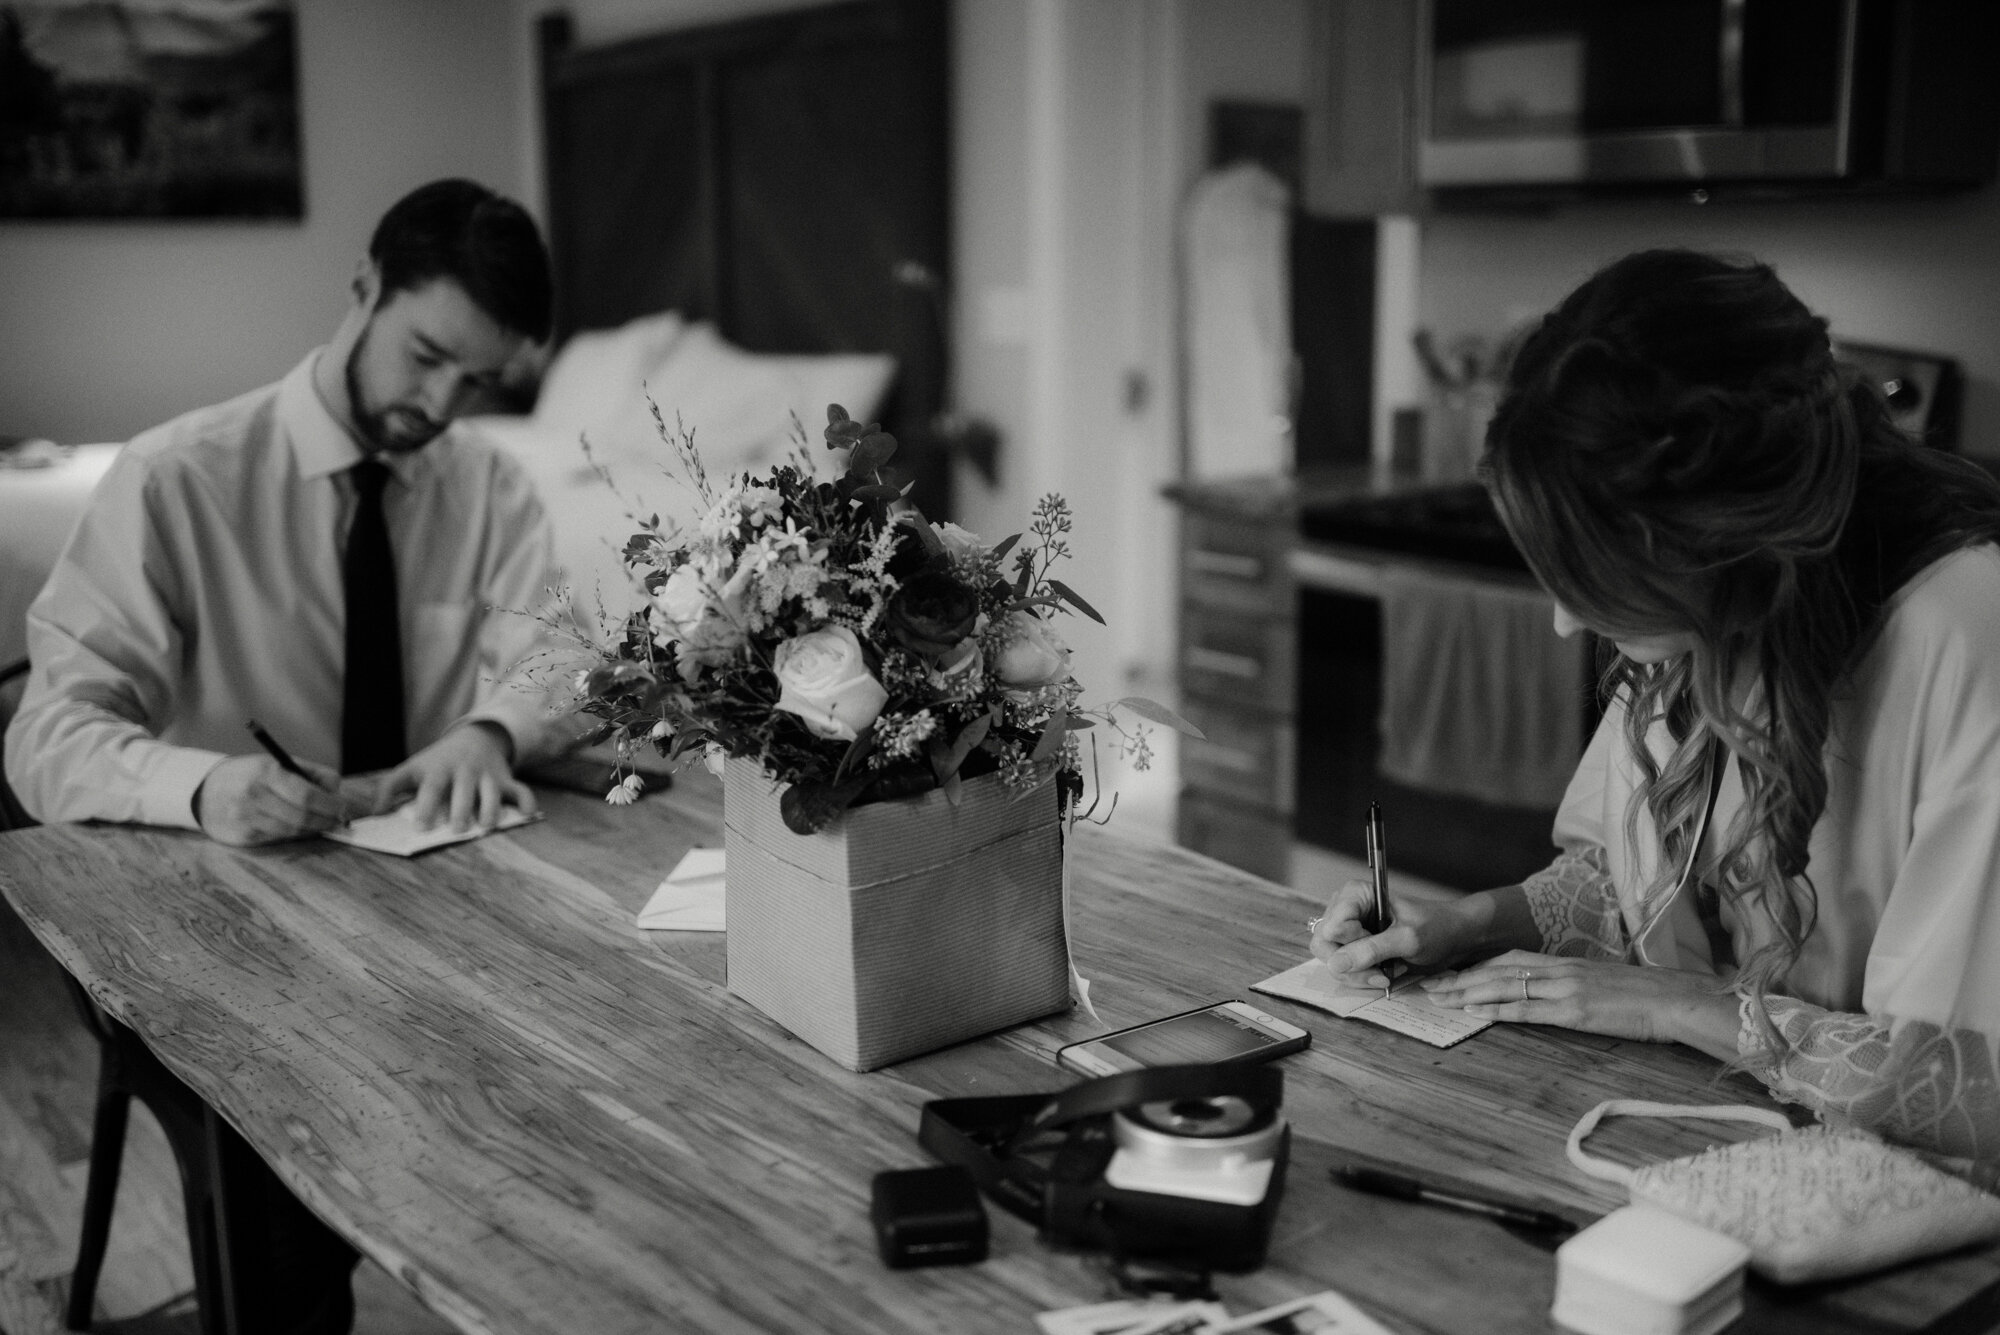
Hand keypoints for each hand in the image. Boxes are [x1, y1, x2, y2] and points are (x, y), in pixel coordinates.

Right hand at [194, 754, 349, 845]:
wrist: (205, 791)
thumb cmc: (251, 775)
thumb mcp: (279, 763)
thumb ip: (312, 774)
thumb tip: (336, 792)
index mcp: (265, 772)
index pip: (307, 796)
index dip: (331, 805)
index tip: (343, 807)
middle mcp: (253, 796)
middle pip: (302, 817)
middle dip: (326, 820)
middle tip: (338, 819)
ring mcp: (245, 819)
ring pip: (292, 831)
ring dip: (313, 830)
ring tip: (322, 823)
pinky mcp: (242, 837)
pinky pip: (278, 839)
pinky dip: (294, 835)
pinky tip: (299, 828)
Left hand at [376, 722, 534, 833]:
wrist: (473, 738)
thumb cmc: (436, 762)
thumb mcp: (411, 769)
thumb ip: (390, 789)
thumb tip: (375, 814)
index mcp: (438, 770)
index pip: (431, 787)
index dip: (426, 806)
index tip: (420, 827)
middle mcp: (464, 772)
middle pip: (463, 791)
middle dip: (462, 809)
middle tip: (458, 830)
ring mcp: (487, 775)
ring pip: (492, 792)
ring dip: (491, 808)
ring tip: (487, 826)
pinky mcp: (506, 781)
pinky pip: (520, 790)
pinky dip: (526, 800)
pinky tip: (528, 814)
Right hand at [1309, 877, 1473, 988]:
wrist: (1452, 935)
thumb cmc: (1435, 927)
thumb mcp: (1407, 939)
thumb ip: (1371, 950)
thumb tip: (1335, 964)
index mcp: (1355, 894)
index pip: (1331, 928)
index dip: (1352, 945)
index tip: (1380, 948)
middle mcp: (1344, 908)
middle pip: (1324, 946)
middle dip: (1352, 967)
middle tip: (1382, 975)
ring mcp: (1346, 928)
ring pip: (1332, 961)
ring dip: (1359, 974)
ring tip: (1388, 973)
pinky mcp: (1352, 945)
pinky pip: (1342, 967)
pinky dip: (1362, 976)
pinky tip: (1385, 972)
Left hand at [1417, 949, 1741, 1057]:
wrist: (1677, 1000)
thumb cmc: (1647, 997)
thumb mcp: (1604, 985)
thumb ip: (1577, 987)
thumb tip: (1558, 996)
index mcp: (1567, 964)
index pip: (1511, 960)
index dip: (1478, 967)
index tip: (1452, 974)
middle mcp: (1560, 971)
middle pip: (1499, 970)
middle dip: (1461, 979)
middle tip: (1430, 987)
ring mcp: (1565, 989)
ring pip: (1505, 986)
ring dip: (1468, 992)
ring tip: (1440, 998)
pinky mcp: (1574, 1010)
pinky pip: (1527, 1009)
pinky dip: (1497, 1008)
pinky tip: (1475, 1011)